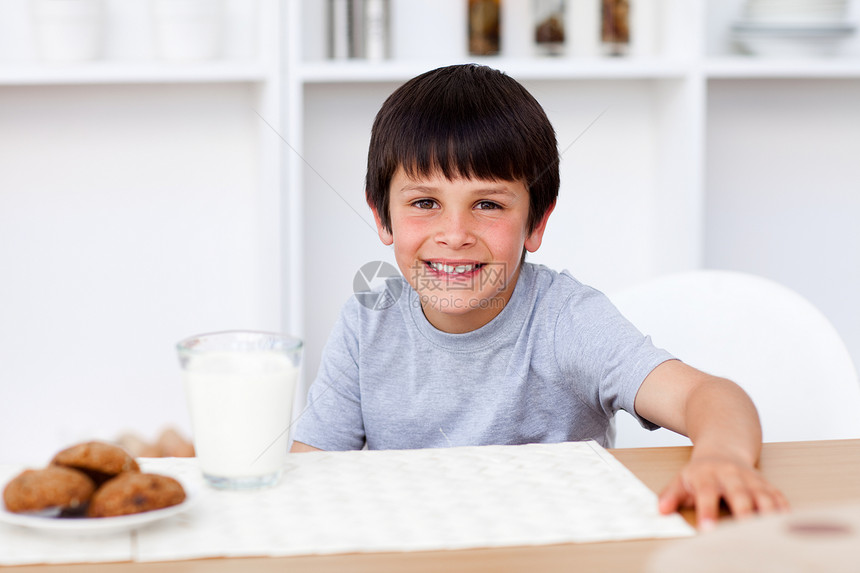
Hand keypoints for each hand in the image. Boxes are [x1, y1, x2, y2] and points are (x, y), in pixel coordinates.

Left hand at [657, 454, 789, 530]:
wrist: (723, 448)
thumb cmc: (700, 472)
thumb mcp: (681, 480)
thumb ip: (671, 495)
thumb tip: (661, 510)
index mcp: (707, 475)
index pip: (706, 493)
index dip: (707, 510)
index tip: (707, 529)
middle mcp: (731, 475)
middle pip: (739, 493)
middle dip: (744, 511)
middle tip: (746, 531)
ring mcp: (750, 479)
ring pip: (763, 495)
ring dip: (768, 512)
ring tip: (771, 530)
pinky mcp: (766, 484)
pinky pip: (778, 496)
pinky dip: (783, 509)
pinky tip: (788, 523)